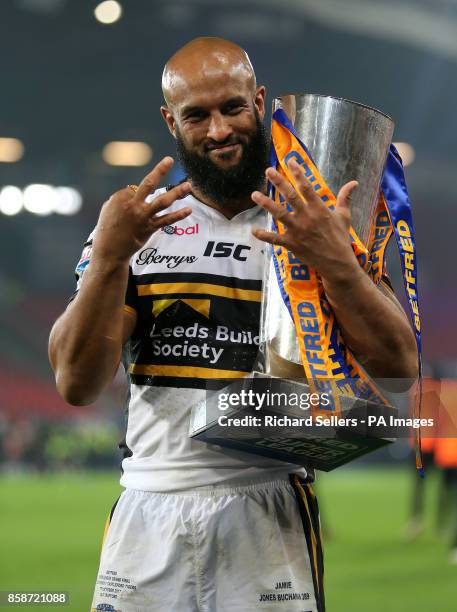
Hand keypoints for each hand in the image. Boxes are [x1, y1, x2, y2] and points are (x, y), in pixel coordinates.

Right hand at [92, 157, 191, 262]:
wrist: (109, 250)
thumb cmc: (107, 227)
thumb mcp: (108, 208)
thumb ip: (122, 198)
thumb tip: (134, 192)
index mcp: (121, 197)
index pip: (136, 188)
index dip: (138, 193)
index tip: (134, 203)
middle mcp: (133, 205)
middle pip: (149, 184)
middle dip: (160, 170)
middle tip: (170, 160)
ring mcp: (143, 217)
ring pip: (162, 202)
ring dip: (177, 193)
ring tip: (189, 185)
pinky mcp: (150, 228)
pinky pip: (166, 220)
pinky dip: (178, 215)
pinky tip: (188, 209)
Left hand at [251, 159, 358, 280]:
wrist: (337, 263)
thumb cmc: (341, 238)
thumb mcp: (344, 216)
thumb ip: (345, 198)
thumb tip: (354, 182)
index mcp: (319, 209)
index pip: (307, 187)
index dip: (298, 173)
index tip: (290, 162)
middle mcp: (307, 217)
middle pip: (290, 196)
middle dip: (279, 182)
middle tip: (268, 171)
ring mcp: (298, 230)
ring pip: (279, 214)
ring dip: (266, 204)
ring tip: (254, 194)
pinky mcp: (292, 243)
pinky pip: (275, 239)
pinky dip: (264, 235)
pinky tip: (253, 230)